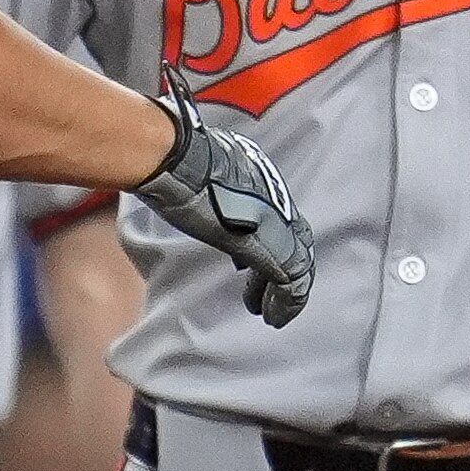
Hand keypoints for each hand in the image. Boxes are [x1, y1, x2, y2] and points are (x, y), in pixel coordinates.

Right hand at [131, 67, 312, 326]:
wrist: (175, 157)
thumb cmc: (172, 154)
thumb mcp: (193, 164)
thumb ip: (200, 177)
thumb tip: (177, 182)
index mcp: (259, 173)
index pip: (278, 214)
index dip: (272, 240)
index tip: (248, 262)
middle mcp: (274, 195)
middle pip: (295, 239)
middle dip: (283, 269)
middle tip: (266, 293)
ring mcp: (275, 219)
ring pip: (297, 264)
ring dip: (283, 292)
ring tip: (267, 311)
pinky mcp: (268, 244)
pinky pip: (290, 281)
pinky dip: (285, 302)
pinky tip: (271, 315)